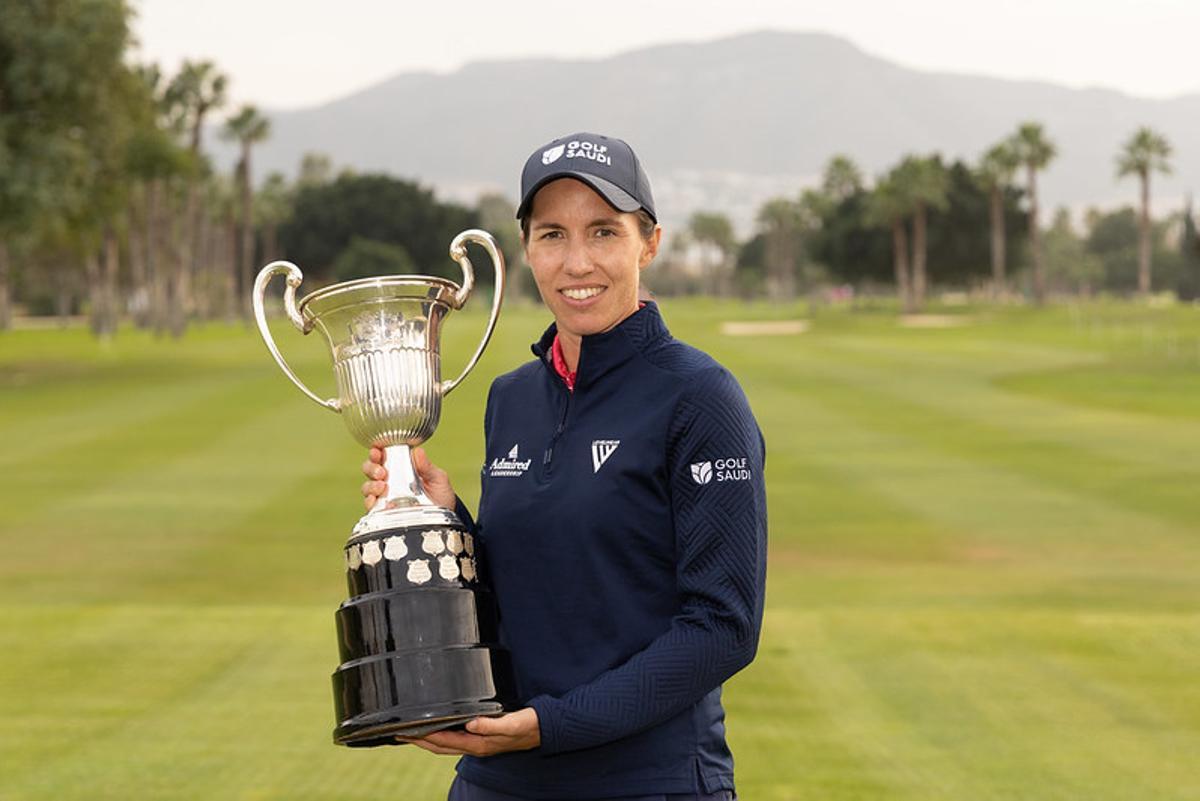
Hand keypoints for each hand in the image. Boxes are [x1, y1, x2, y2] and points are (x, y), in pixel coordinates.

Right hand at [361, 445, 455, 510]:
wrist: (444, 517)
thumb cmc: (440, 494)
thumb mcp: (438, 479)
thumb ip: (427, 467)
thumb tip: (418, 451)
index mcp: (400, 467)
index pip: (382, 456)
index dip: (376, 452)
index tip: (377, 450)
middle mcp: (389, 480)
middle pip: (369, 469)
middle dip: (371, 468)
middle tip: (381, 472)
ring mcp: (384, 496)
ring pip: (367, 487)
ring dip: (371, 485)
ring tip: (382, 486)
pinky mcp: (383, 512)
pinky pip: (370, 506)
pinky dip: (370, 502)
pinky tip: (375, 501)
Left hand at [397, 708, 540, 755]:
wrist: (545, 728)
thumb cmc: (529, 726)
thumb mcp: (512, 723)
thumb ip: (492, 724)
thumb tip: (470, 723)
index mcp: (479, 744)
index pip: (444, 742)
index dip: (423, 737)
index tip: (406, 732)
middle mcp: (476, 746)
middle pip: (440, 746)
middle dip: (419, 740)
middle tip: (400, 733)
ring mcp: (479, 742)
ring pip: (446, 743)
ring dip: (428, 739)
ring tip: (413, 731)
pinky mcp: (482, 736)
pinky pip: (455, 738)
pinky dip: (442, 734)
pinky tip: (440, 726)